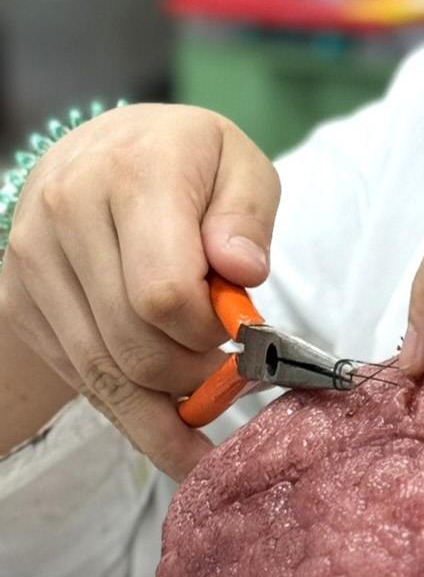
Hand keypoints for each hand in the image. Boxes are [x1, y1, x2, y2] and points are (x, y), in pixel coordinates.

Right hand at [0, 106, 280, 478]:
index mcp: (133, 175)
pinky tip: (173, 426)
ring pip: (102, 371)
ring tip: (210, 404)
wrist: (103, 150)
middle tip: (234, 370)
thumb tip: (243, 272)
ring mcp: (34, 263)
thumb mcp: (241, 164)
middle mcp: (67, 216)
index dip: (209, 331)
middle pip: (133, 342)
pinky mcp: (21, 302)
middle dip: (194, 373)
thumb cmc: (189, 161)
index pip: (163, 293)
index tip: (243, 331)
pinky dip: (132, 409)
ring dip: (165, 405)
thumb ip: (249, 217)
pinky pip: (80, 377)